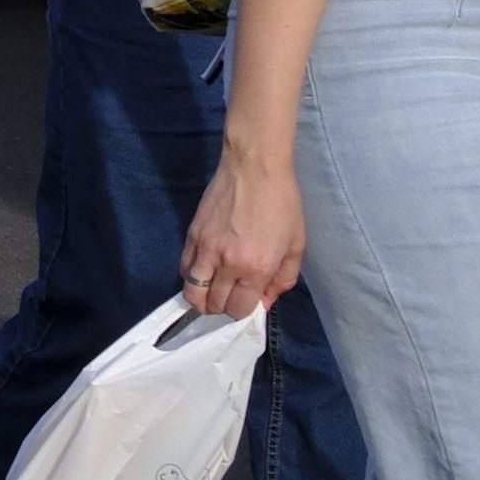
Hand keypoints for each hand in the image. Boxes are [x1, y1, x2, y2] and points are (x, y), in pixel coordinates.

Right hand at [178, 145, 304, 315]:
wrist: (255, 168)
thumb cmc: (283, 205)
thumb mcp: (295, 246)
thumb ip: (282, 280)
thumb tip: (264, 302)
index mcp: (257, 268)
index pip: (238, 309)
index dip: (243, 311)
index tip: (248, 302)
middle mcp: (227, 264)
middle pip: (212, 304)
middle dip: (221, 307)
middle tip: (230, 297)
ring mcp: (205, 249)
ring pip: (191, 292)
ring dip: (201, 297)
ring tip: (212, 290)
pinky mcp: (191, 235)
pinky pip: (183, 268)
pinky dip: (191, 276)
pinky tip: (203, 270)